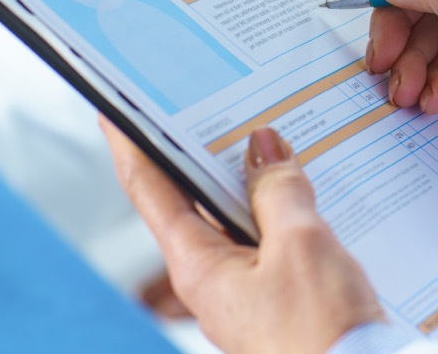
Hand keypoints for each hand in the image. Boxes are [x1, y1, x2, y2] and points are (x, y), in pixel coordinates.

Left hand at [100, 119, 383, 353]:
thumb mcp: (301, 243)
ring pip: (237, 220)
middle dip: (200, 153)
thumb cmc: (321, 333)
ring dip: (249, 180)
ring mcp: (245, 291)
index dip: (132, 145)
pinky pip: (269, 241)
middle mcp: (213, 280)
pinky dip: (279, 209)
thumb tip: (263, 148)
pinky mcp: (278, 299)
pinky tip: (304, 191)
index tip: (115, 111)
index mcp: (200, 266)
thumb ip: (278, 189)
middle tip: (204, 107)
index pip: (151, 191)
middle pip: (194, 202)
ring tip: (266, 137)